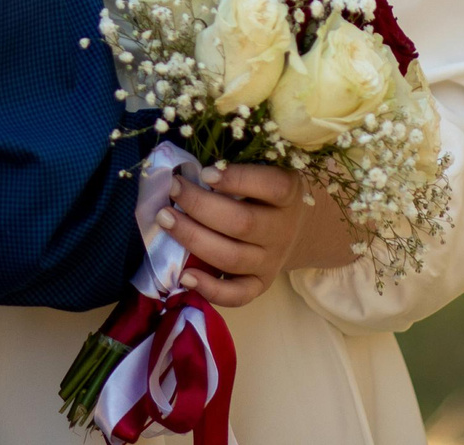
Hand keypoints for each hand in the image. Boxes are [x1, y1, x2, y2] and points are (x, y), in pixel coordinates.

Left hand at [155, 163, 356, 308]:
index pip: (270, 186)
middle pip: (242, 223)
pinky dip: (210, 289)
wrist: (299, 229)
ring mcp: (271, 261)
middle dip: (200, 206)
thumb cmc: (269, 192)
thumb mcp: (268, 170)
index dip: (237, 179)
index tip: (204, 172)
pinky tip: (184, 276)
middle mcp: (282, 230)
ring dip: (194, 239)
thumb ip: (239, 168)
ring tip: (165, 220)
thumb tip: (189, 168)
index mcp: (288, 194)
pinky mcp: (260, 284)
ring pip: (232, 257)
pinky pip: (238, 295)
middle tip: (173, 189)